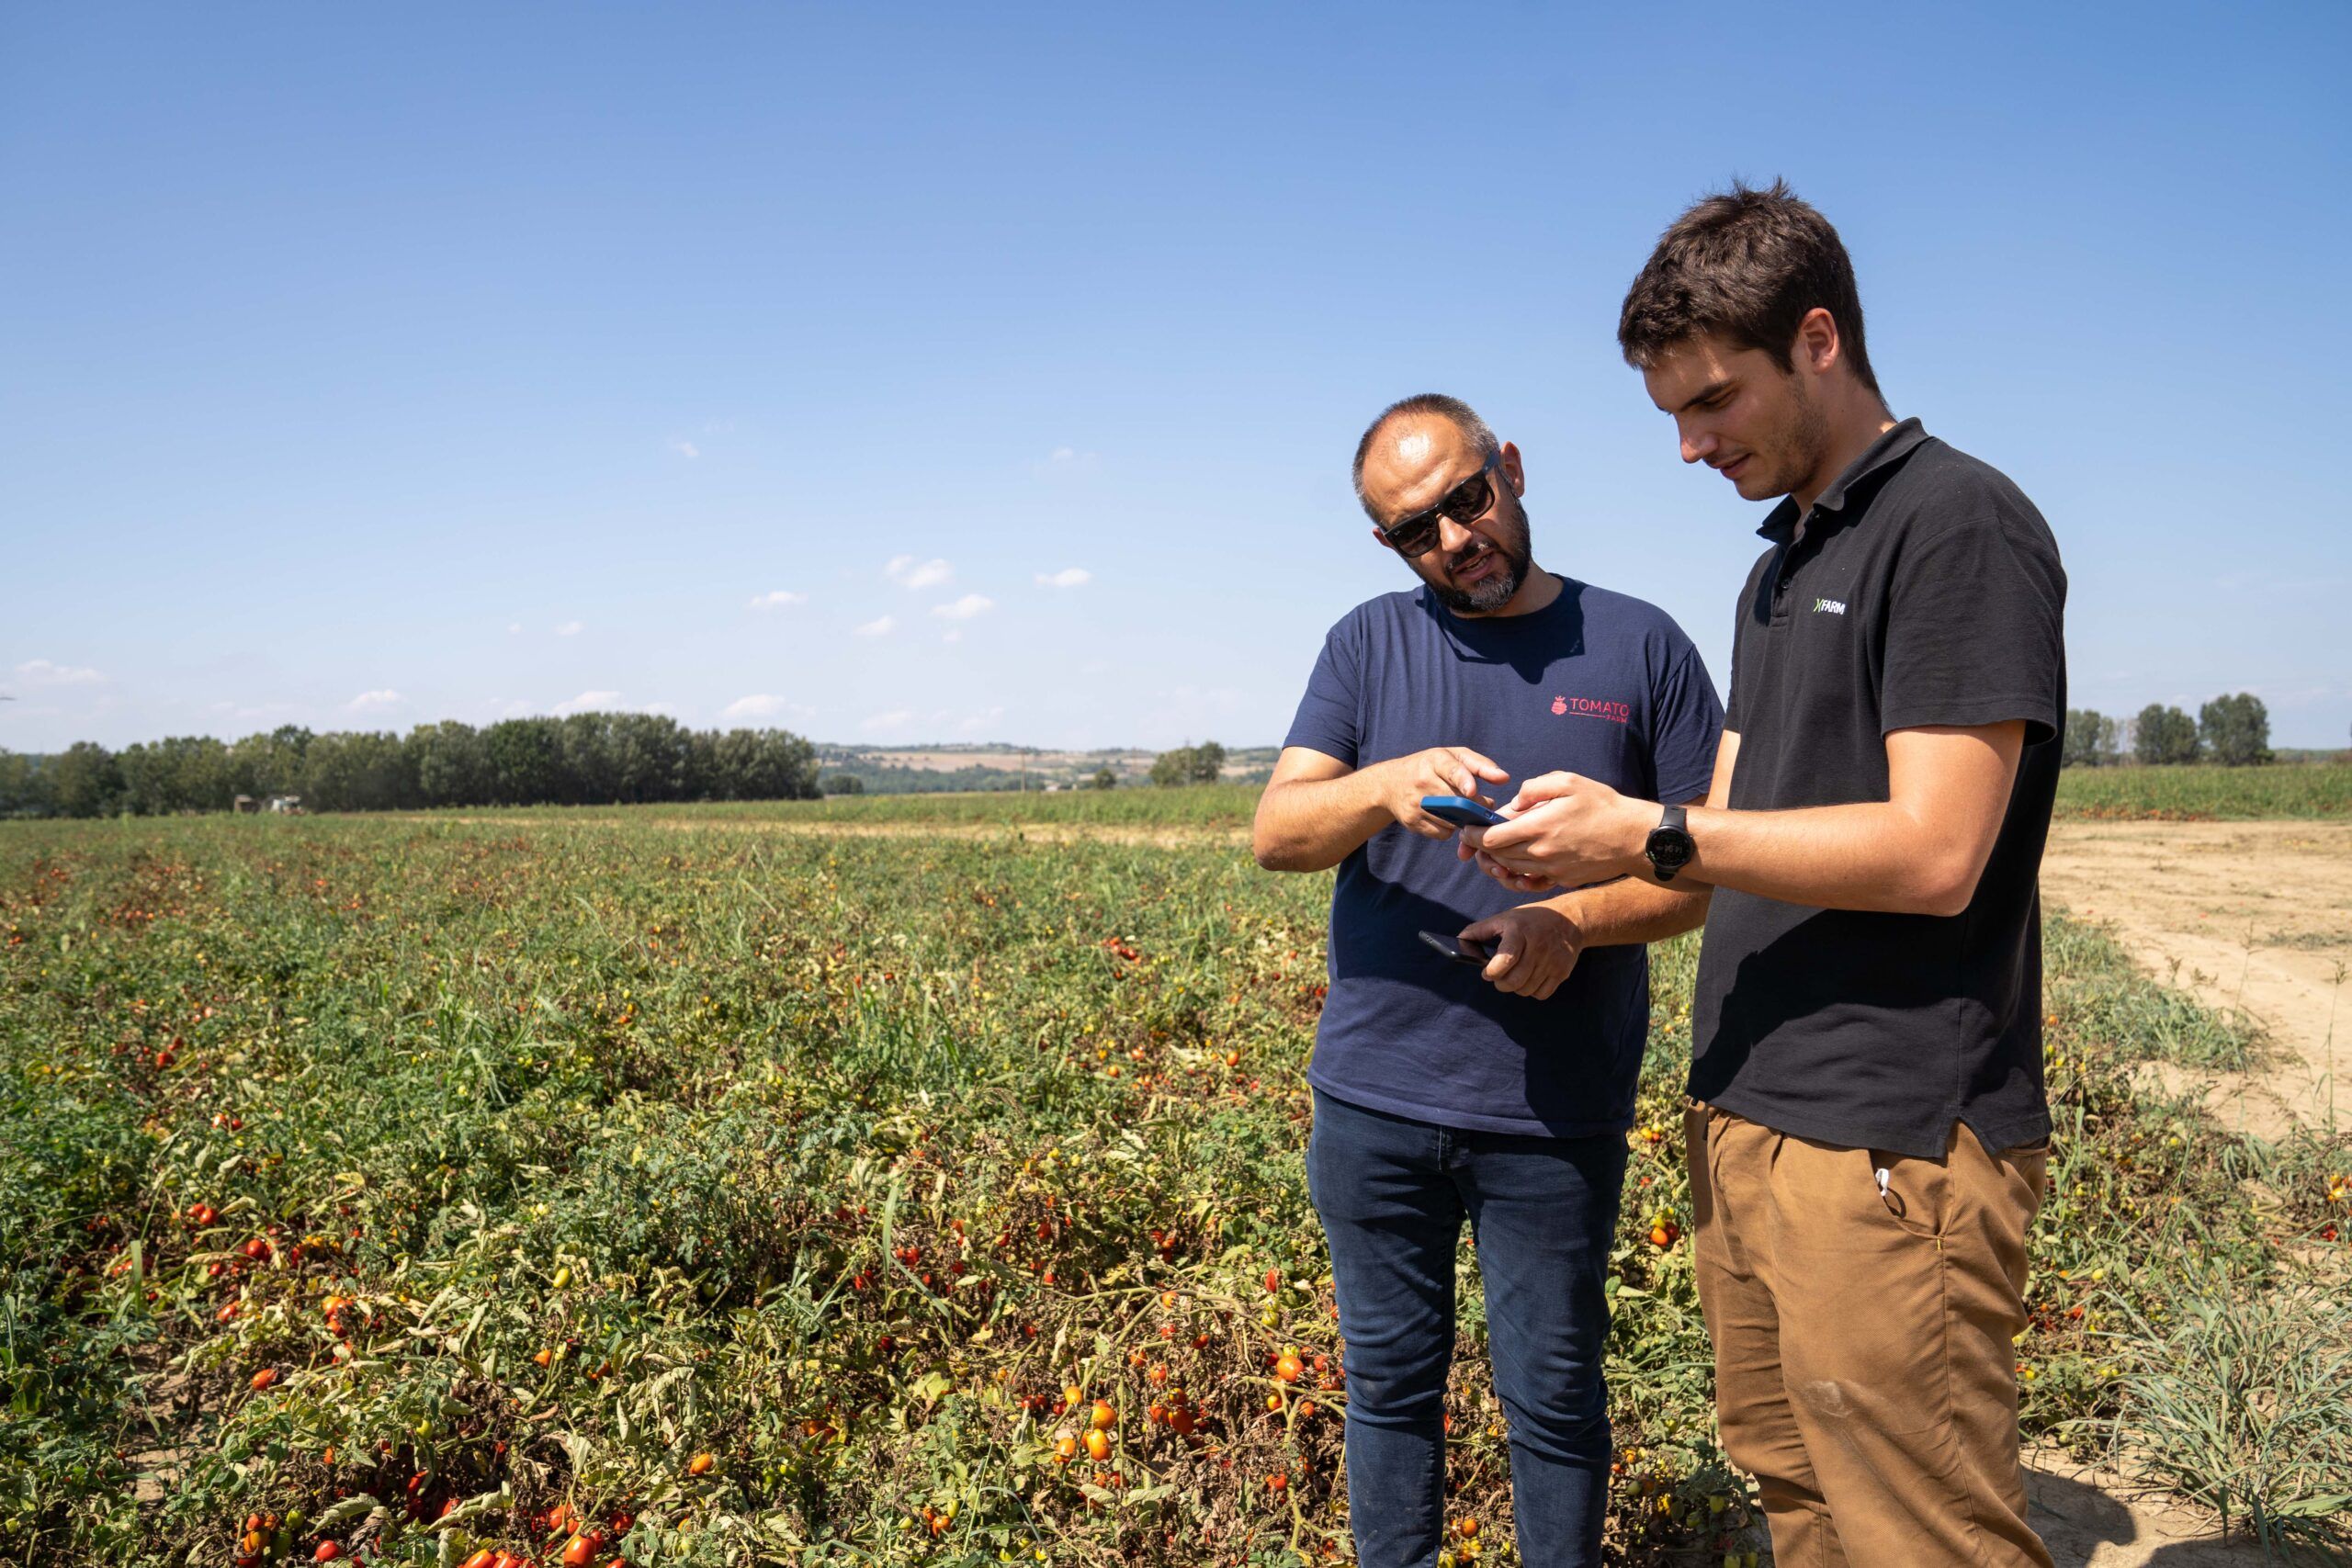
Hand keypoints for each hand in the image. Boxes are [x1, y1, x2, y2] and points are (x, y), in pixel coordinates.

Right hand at [1375, 747, 1509, 839]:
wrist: (1390, 784)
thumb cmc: (1431, 767)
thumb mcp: (1453, 756)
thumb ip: (1481, 765)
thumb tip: (1504, 779)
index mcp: (1435, 760)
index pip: (1451, 770)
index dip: (1464, 781)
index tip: (1473, 791)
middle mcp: (1422, 781)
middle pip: (1456, 800)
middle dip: (1475, 806)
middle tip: (1483, 804)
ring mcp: (1415, 804)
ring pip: (1451, 820)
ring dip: (1464, 820)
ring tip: (1463, 810)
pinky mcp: (1411, 822)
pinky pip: (1442, 833)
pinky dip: (1450, 829)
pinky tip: (1447, 818)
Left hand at [1458, 771, 1653, 884]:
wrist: (1633, 837)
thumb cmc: (1602, 805)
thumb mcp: (1567, 782)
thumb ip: (1534, 788)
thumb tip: (1513, 802)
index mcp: (1538, 828)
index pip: (1491, 839)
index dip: (1474, 835)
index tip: (1467, 829)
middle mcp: (1541, 853)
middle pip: (1497, 857)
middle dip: (1481, 849)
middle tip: (1475, 839)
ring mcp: (1551, 870)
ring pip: (1511, 870)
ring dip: (1497, 862)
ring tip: (1492, 850)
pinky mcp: (1562, 880)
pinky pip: (1531, 882)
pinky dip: (1518, 875)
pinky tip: (1516, 866)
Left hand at [1459, 903, 1582, 999]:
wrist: (1570, 920)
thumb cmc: (1531, 919)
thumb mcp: (1505, 917)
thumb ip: (1480, 930)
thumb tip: (1459, 940)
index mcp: (1520, 931)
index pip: (1506, 958)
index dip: (1493, 971)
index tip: (1487, 972)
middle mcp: (1538, 946)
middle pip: (1514, 981)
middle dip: (1500, 983)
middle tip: (1498, 976)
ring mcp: (1552, 961)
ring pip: (1525, 990)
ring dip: (1515, 987)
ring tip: (1515, 974)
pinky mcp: (1562, 972)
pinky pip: (1541, 994)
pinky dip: (1531, 991)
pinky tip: (1529, 978)